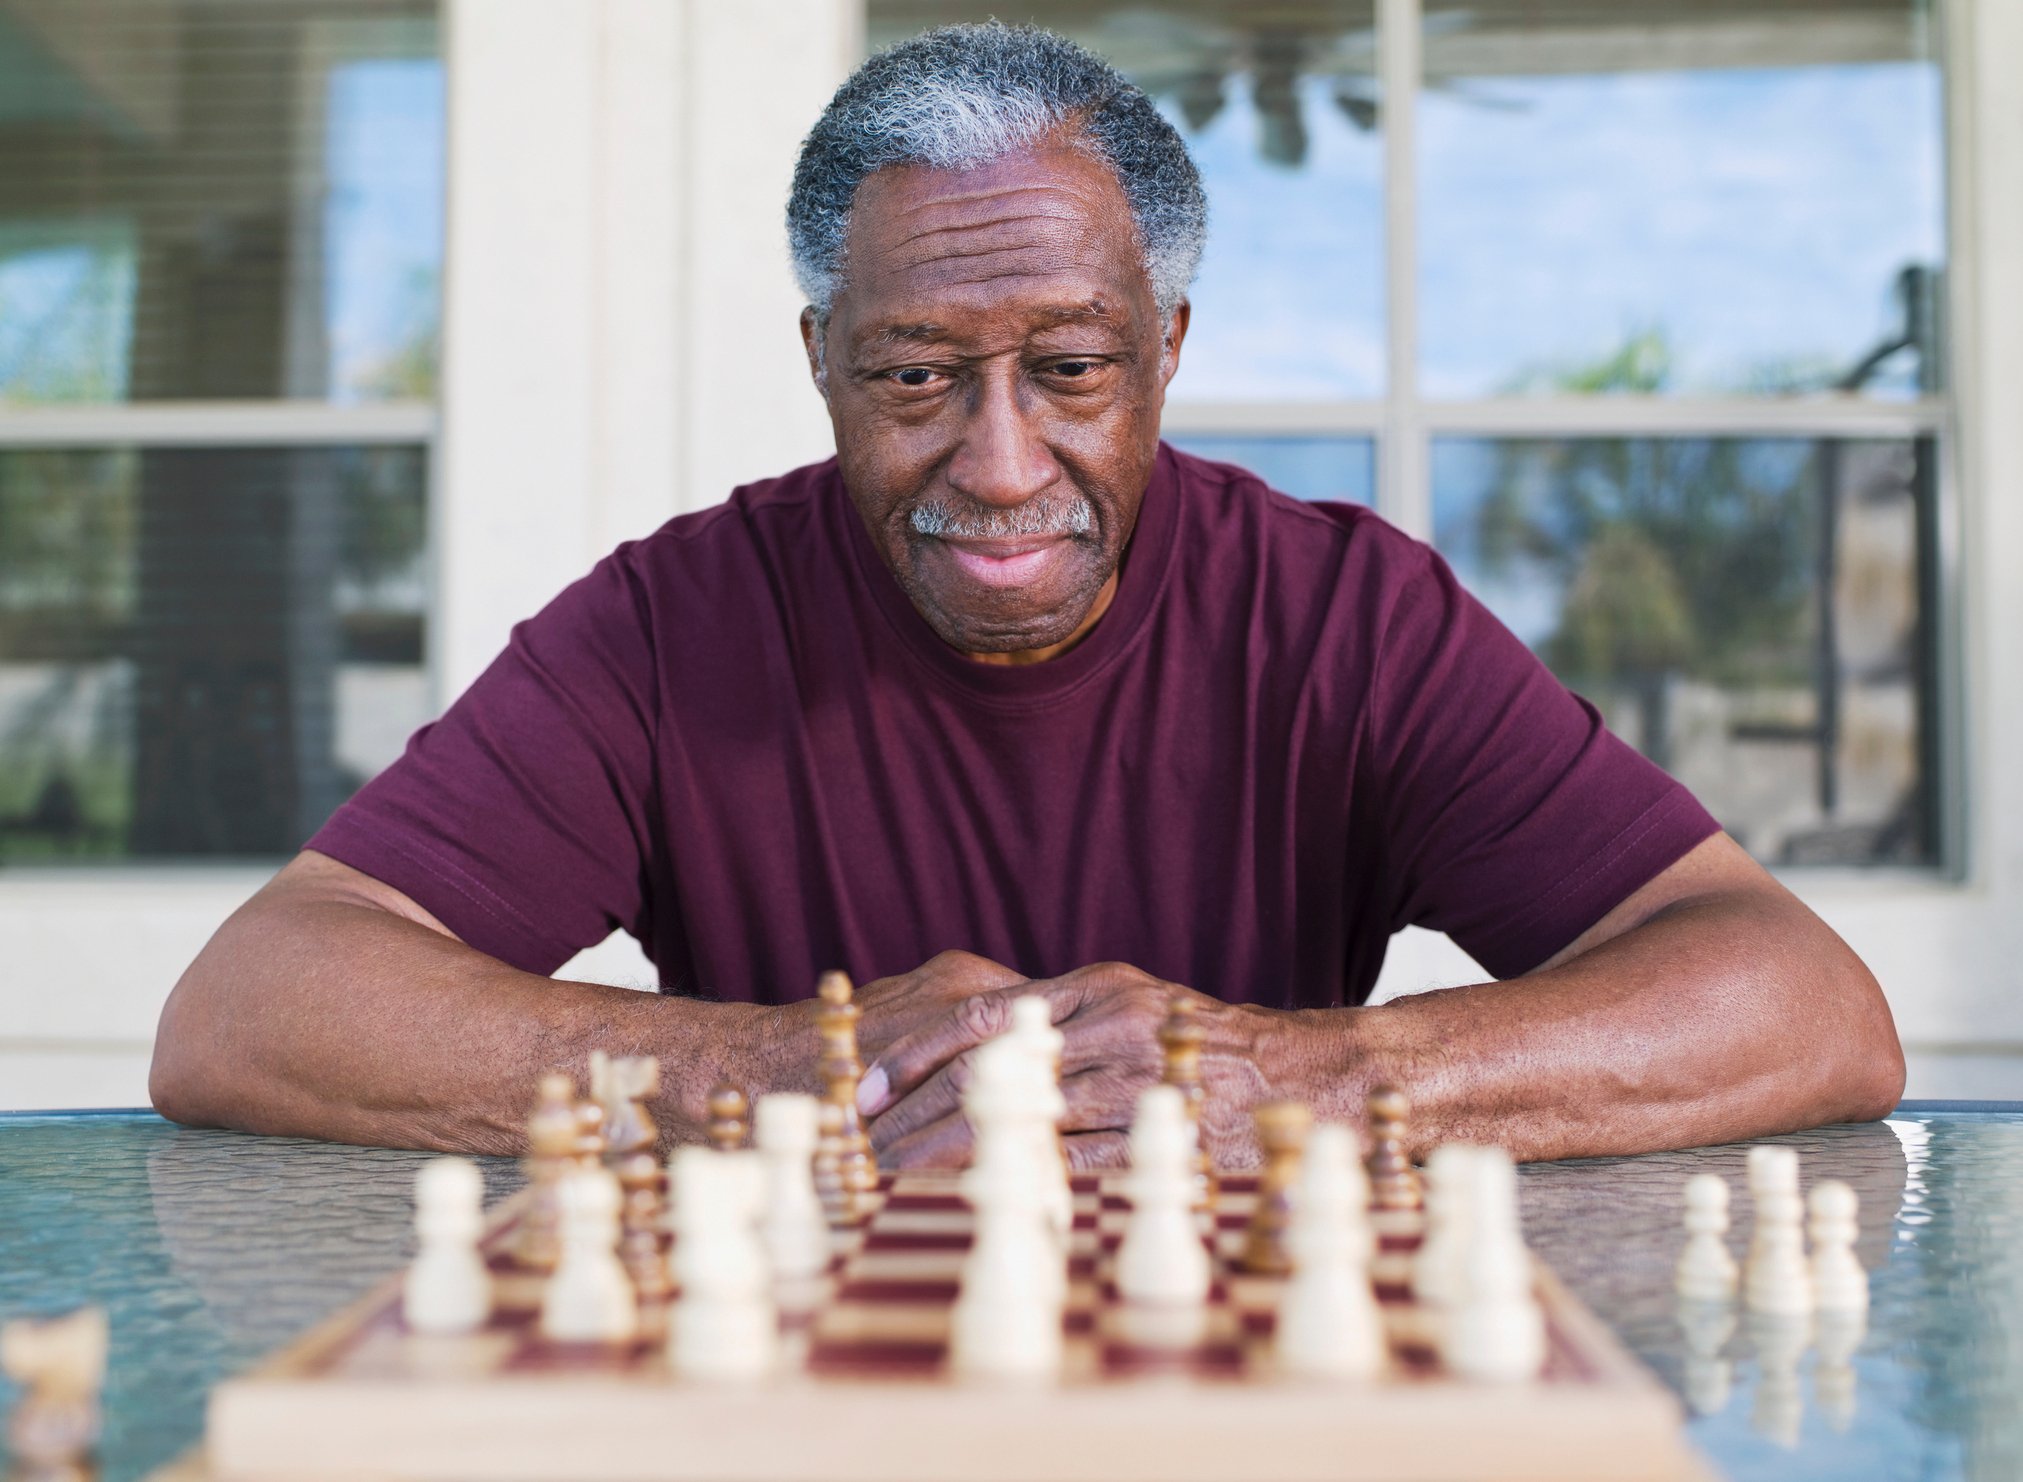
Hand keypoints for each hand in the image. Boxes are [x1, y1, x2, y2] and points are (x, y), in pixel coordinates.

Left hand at [860, 961, 1273, 1170]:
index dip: (916, 1054)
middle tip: (865, 1148)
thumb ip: (1060, 1020)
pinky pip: (1068, 1162)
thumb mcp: (1129, 1004)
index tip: (868, 1089)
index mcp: (1093, 985)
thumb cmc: (1197, 1044)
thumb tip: (976, 1052)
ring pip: (1017, 1118)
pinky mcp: (1153, 1130)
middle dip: (916, 1114)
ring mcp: (1132, 1077)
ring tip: (896, 1182)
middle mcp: (1108, 1022)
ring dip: (949, 1155)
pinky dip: (1015, 1181)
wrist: (1296, 1072)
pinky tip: (969, 1201)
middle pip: (986, 1071)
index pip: (980, 1015)